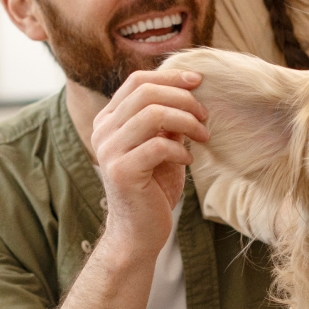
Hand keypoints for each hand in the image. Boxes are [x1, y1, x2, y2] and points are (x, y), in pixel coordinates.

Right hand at [90, 69, 211, 257]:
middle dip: (183, 98)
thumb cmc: (153, 188)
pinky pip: (158, 146)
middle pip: (145, 92)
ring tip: (203, 136)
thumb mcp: (162, 146)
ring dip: (186, 121)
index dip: (170, 76)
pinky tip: (188, 161)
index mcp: (109, 120)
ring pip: (152, 114)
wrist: (139, 232)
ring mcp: (108, 151)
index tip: (198, 81)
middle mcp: (102, 131)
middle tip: (206, 115)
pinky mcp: (121, 172)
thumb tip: (190, 92)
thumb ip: (168, 121)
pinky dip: (180, 150)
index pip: (137, 81)